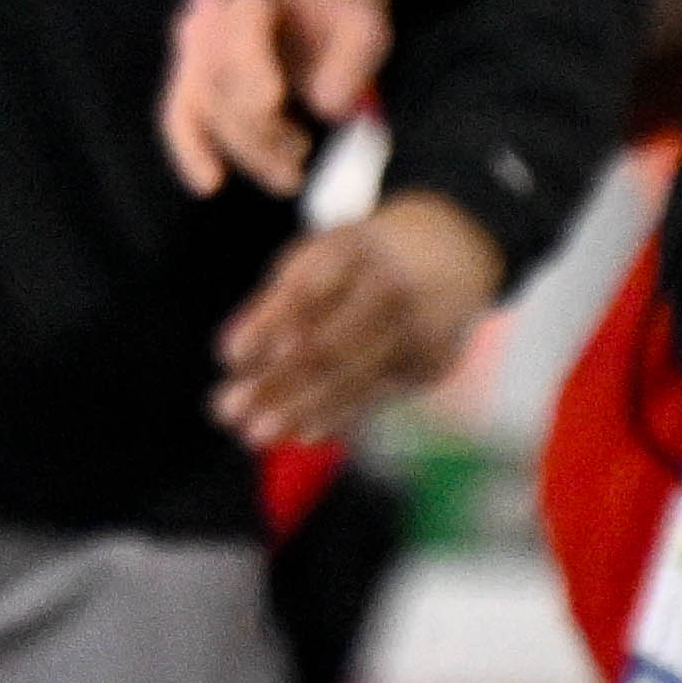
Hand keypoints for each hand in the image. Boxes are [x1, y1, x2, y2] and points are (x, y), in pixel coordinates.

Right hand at [162, 0, 394, 198]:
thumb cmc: (341, 10)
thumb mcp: (366, 23)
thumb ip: (354, 60)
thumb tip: (328, 109)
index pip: (242, 22)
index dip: (251, 64)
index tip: (273, 105)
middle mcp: (214, 7)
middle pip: (220, 70)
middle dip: (257, 124)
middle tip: (301, 154)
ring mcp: (195, 42)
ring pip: (203, 102)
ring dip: (245, 147)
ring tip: (291, 175)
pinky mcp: (191, 75)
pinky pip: (180, 112)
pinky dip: (191, 148)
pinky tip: (210, 184)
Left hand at [214, 191, 502, 449]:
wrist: (453, 249)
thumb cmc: (360, 261)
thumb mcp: (321, 258)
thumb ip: (278, 304)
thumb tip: (232, 356)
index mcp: (352, 250)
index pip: (305, 293)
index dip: (266, 325)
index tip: (228, 356)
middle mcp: (389, 288)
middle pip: (327, 345)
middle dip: (276, 382)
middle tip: (229, 410)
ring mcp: (417, 328)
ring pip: (352, 377)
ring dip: (301, 409)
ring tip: (256, 433)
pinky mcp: (432, 362)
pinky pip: (377, 395)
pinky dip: (338, 414)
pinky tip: (304, 432)